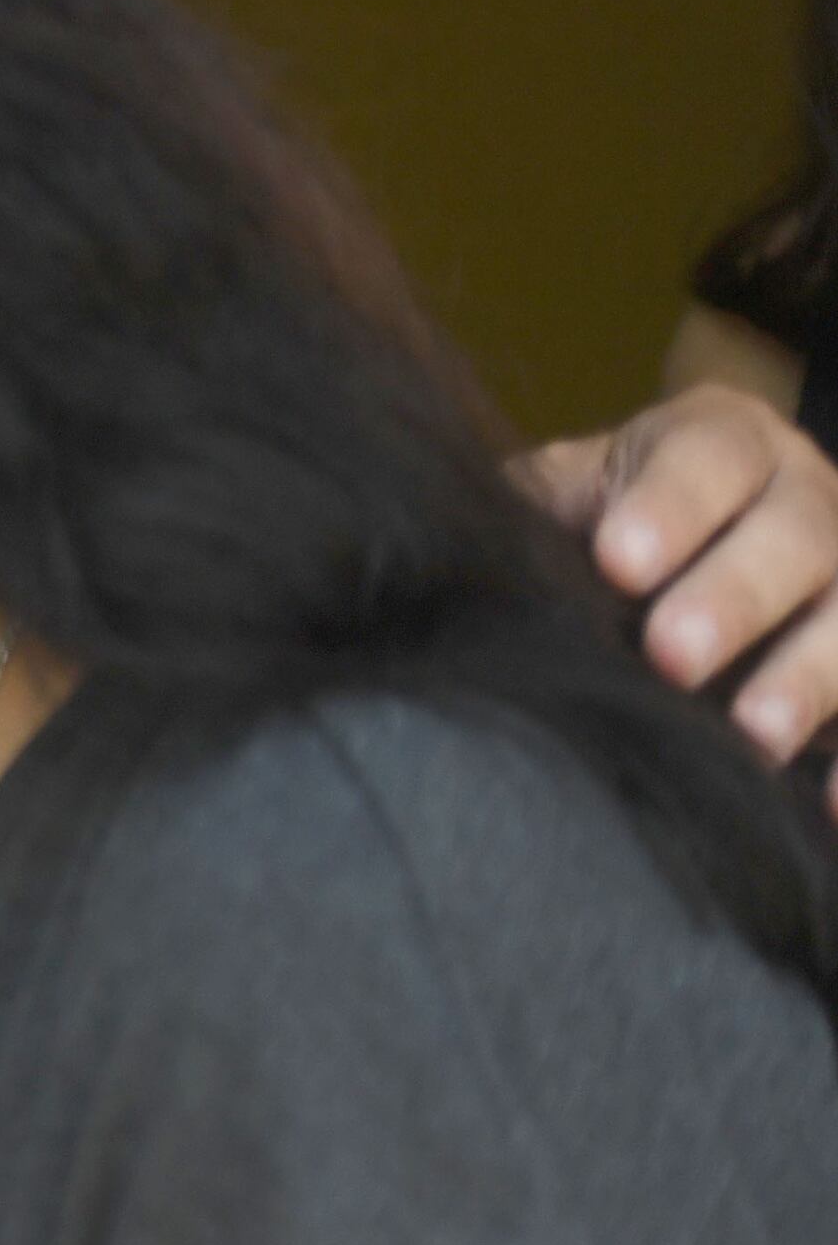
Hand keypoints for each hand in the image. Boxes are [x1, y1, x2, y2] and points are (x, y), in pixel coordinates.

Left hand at [519, 381, 837, 792]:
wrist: (685, 548)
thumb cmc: (609, 525)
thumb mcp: (569, 494)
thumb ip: (531, 513)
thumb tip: (446, 555)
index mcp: (725, 443)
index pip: (709, 457)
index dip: (671, 506)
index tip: (618, 561)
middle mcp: (808, 495)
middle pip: (798, 534)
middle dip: (737, 595)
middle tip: (672, 655)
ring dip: (811, 675)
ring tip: (753, 732)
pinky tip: (831, 802)